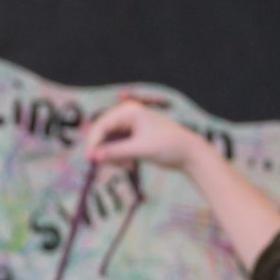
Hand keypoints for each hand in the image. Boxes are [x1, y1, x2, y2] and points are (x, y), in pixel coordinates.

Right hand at [86, 99, 208, 173]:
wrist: (190, 154)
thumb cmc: (169, 147)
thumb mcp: (141, 150)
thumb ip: (116, 152)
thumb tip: (94, 157)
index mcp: (129, 111)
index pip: (101, 125)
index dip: (93, 143)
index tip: (89, 160)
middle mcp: (127, 115)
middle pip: (102, 134)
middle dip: (104, 151)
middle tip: (105, 168)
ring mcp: (129, 126)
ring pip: (108, 143)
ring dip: (113, 157)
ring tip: (128, 167)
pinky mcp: (132, 138)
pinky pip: (116, 148)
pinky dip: (120, 158)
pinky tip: (130, 167)